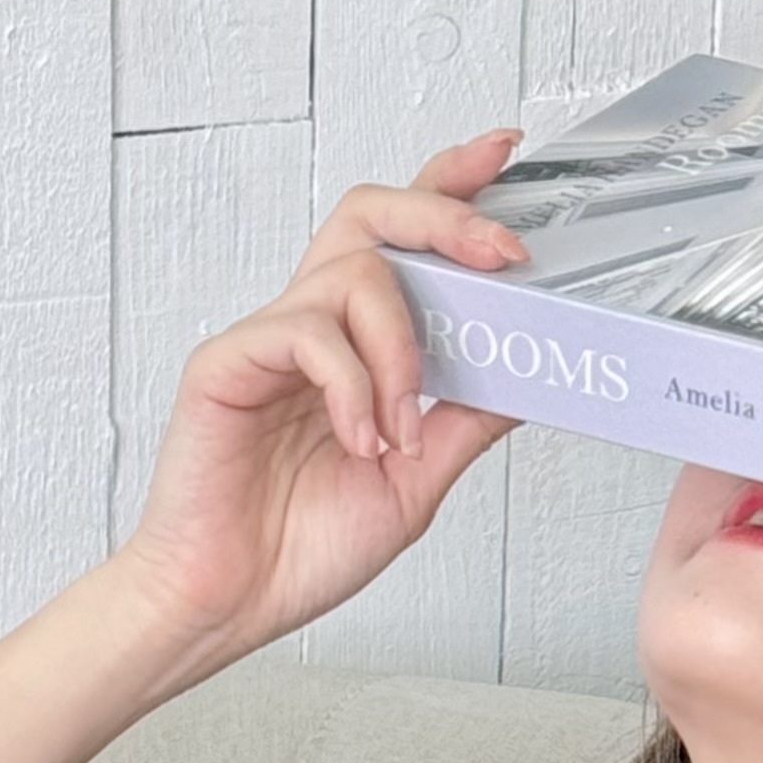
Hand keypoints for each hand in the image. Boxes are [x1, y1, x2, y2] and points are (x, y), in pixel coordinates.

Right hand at [113, 132, 529, 661]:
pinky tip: (357, 439)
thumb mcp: (417, 481)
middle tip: (501, 252)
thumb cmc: (301, 548)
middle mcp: (312, 329)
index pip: (401, 241)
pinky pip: (308, 333)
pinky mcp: (229, 362)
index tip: (504, 158)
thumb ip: (466, 419)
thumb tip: (534, 368)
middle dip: (444, 215)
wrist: (228, 604)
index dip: (449, 189)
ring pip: (352, 272)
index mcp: (354, 349)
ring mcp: (269, 340)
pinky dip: (351, 384)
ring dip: (401, 347)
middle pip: (372, 216)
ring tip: (400, 428)